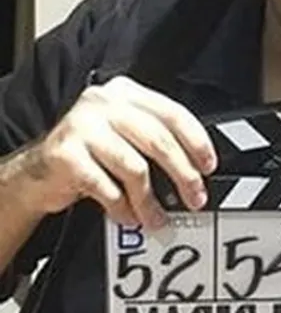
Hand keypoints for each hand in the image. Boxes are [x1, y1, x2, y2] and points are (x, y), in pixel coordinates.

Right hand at [18, 76, 216, 228]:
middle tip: (195, 198)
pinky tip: (126, 215)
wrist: (40, 170)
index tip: (208, 166)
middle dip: (183, 174)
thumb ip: (157, 140)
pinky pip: (107, 188)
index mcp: (125, 93)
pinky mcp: (66, 154)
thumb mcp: (125, 135)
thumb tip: (196, 169)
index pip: (172, 113)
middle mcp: (103, 103)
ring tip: (155, 218)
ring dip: (150, 201)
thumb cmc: (91, 154)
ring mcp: (82, 127)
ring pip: (135, 168)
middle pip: (159, 140)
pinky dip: (121, 207)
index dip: (196, 142)